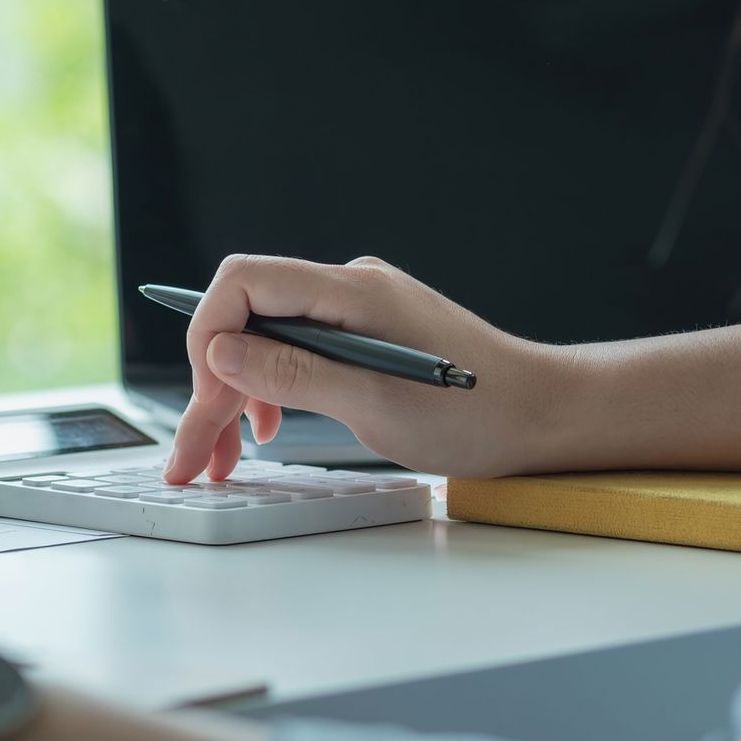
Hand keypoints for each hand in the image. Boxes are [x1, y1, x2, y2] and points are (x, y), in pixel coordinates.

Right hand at [165, 255, 566, 481]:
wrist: (542, 414)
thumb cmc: (476, 415)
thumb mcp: (376, 406)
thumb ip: (295, 374)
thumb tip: (222, 352)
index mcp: (352, 291)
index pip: (244, 283)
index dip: (206, 335)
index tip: (202, 401)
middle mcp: (349, 287)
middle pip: (248, 317)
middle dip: (213, 386)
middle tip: (197, 457)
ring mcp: (357, 308)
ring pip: (266, 337)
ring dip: (236, 393)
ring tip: (229, 455)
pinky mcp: (365, 332)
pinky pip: (296, 348)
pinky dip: (271, 387)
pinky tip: (271, 426)